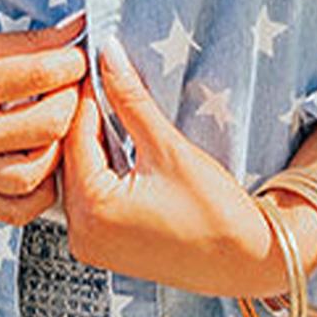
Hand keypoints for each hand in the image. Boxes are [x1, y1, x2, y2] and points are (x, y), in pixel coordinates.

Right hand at [0, 12, 88, 222]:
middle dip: (71, 101)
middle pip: (48, 125)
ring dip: (59, 147)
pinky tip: (41, 166)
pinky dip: (39, 192)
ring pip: (36, 173)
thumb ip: (20, 44)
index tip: (76, 56)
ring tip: (55, 125)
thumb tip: (72, 34)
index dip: (72, 62)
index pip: (40, 75)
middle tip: (70, 88)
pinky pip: (14, 210)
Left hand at [59, 35, 310, 299]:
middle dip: (86, 118)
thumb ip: (131, 100)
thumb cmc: (216, 213)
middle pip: (71, 157)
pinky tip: (118, 144)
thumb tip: (109, 55)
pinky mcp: (103, 248)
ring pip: (78, 175)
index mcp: (92, 210)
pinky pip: (89, 197)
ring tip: (113, 106)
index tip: (93, 62)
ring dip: (93, 142)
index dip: (86, 95)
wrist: (246, 260)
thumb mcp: (169, 148)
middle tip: (102, 78)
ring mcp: (90, 244)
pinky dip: (100, 168)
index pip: (75, 136)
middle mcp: (81, 234)